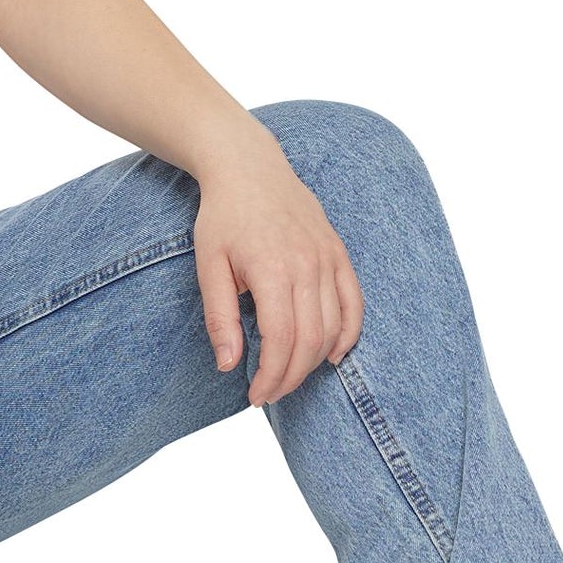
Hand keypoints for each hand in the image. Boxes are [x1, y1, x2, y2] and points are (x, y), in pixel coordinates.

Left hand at [192, 127, 363, 404]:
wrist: (249, 167)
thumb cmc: (223, 216)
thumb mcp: (208, 265)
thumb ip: (220, 316)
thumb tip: (228, 364)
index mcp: (272, 269)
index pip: (281, 340)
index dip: (271, 375)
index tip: (256, 395)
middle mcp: (307, 265)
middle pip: (310, 341)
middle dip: (290, 377)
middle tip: (270, 394)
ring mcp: (327, 258)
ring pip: (334, 327)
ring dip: (315, 361)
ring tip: (290, 375)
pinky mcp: (338, 253)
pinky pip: (354, 302)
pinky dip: (349, 334)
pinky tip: (333, 355)